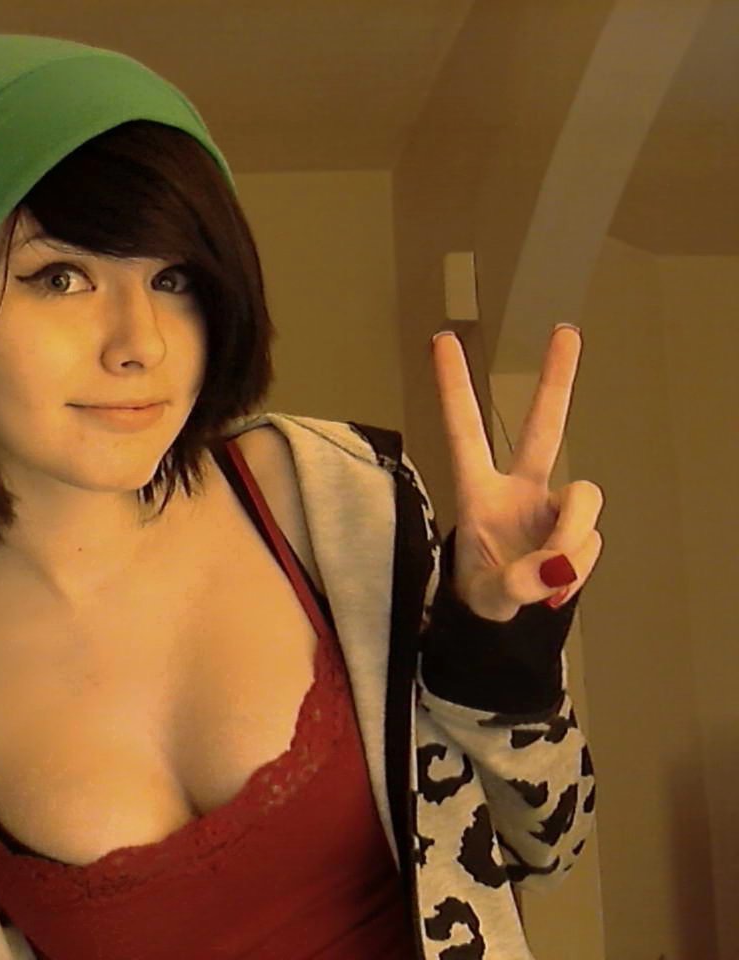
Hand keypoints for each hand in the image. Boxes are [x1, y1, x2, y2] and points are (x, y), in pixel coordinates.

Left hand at [431, 324, 603, 621]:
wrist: (505, 622)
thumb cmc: (481, 595)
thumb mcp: (485, 596)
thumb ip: (517, 583)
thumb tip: (558, 566)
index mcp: (477, 491)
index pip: (463, 431)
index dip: (453, 387)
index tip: (443, 340)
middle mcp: (519, 488)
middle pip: (543, 426)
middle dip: (555, 380)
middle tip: (566, 331)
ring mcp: (551, 506)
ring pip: (584, 499)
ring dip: (573, 539)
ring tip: (550, 578)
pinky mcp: (577, 530)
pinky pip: (590, 542)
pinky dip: (577, 569)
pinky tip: (556, 588)